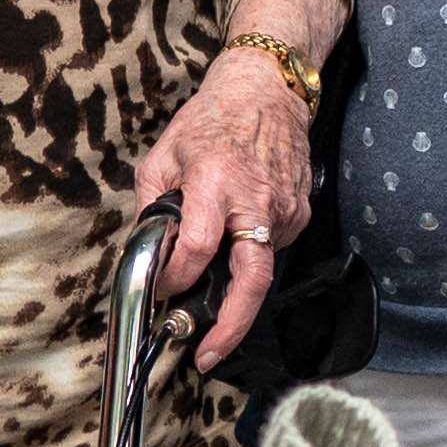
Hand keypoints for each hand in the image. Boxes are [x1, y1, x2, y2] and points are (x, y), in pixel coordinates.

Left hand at [128, 43, 314, 371]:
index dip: (174, 279)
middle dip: (229, 326)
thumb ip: (152, 208)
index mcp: (214, 185)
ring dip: (233, 284)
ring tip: (214, 278)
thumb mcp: (162, 157)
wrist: (267, 91)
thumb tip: (148, 252)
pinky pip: (271, 249)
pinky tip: (236, 235)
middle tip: (208, 355)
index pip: (195, 251)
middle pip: (250, 281)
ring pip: (259, 269)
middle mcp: (254, 202)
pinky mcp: (299, 214)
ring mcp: (283, 211)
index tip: (163, 289)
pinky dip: (249, 255)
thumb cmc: (212, 120)